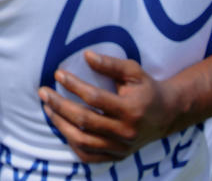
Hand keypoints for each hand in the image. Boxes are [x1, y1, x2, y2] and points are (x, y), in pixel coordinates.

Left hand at [37, 51, 177, 162]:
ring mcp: (122, 147)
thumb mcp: (134, 71)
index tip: (58, 74)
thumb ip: (111, 64)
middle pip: (85, 121)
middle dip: (59, 105)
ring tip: (48, 108)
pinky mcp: (118, 156)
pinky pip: (88, 156)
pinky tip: (62, 127)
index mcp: (131, 109)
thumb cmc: (147, 88)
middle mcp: (126, 132)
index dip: (74, 85)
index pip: (95, 98)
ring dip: (61, 124)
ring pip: (83, 141)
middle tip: (43, 92)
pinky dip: (72, 142)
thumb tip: (86, 55)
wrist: (167, 115)